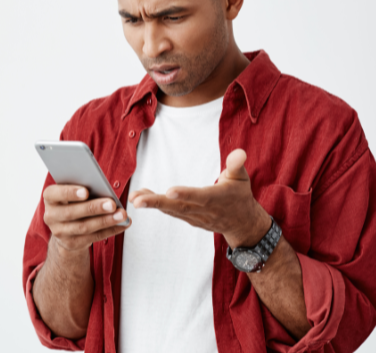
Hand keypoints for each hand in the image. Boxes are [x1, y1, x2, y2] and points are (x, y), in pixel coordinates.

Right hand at [42, 184, 131, 253]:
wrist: (65, 226)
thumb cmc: (73, 200)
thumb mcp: (73, 192)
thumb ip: (82, 188)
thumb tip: (103, 188)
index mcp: (50, 197)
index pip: (55, 194)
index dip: (69, 193)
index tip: (85, 192)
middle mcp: (51, 216)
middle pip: (72, 213)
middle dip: (94, 208)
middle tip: (112, 203)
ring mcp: (60, 232)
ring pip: (84, 227)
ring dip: (106, 221)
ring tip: (122, 215)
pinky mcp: (72, 243)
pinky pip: (94, 237)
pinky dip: (110, 230)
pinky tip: (123, 224)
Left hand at [128, 148, 269, 247]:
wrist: (242, 223)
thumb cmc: (239, 195)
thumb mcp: (241, 178)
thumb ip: (236, 165)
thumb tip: (239, 152)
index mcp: (217, 198)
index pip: (200, 196)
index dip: (186, 194)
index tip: (169, 191)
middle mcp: (204, 210)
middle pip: (179, 207)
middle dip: (157, 203)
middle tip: (137, 201)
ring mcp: (195, 217)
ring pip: (172, 211)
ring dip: (152, 204)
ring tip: (134, 197)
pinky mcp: (189, 219)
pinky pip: (171, 212)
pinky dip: (156, 205)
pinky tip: (141, 197)